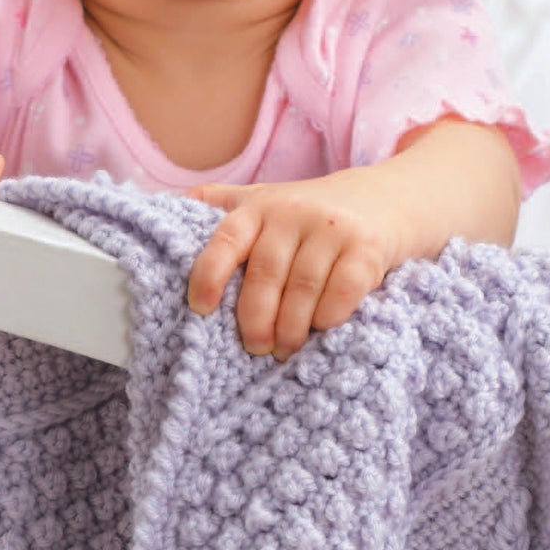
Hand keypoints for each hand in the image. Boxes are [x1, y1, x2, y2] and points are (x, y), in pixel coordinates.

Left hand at [184, 169, 406, 361]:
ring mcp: (331, 229)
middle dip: (256, 320)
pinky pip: (342, 292)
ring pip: (303, 290)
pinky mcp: (367, 248)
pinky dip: (328, 318)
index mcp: (259, 207)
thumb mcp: (265, 199)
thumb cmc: (310, 213)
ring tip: (285, 350)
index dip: (209, 274)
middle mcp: (292, 213)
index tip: (200, 308)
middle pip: (265, 275)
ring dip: (291, 329)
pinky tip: (322, 330)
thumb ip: (221, 205)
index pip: (226, 239)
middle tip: (255, 348)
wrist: (387, 199)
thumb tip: (162, 209)